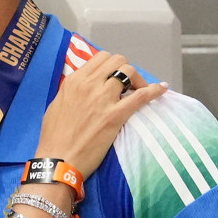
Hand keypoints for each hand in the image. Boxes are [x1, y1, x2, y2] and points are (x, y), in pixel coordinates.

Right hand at [36, 51, 166, 177]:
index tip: (115, 78)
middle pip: (117, 61)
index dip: (112, 66)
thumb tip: (85, 87)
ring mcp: (103, 99)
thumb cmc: (54, 136)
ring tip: (140, 91)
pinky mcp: (115, 115)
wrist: (58, 159)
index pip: (101, 58)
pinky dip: (154, 90)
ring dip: (138, 80)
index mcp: (74, 81)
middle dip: (126, 69)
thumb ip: (73, 91)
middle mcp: (89, 84)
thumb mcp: (57, 104)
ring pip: (129, 72)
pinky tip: (162, 89)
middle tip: (129, 85)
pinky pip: (140, 96)